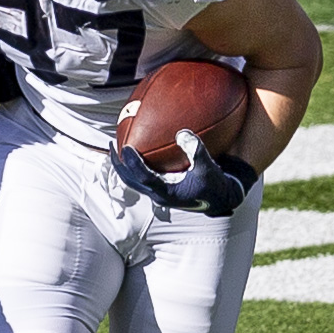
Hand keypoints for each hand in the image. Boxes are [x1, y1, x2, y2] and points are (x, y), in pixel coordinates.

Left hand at [110, 131, 256, 216]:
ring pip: (134, 181)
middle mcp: (159, 195)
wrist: (221, 199)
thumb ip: (196, 150)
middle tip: (112, 145)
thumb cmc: (215, 184)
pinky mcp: (162, 190)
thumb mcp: (208, 167)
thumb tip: (182, 132)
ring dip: (125, 166)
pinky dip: (138, 166)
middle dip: (119, 164)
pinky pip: (143, 178)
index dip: (132, 163)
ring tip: (119, 149)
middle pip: (130, 181)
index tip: (125, 147)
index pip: (143, 177)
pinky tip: (140, 151)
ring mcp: (159, 194)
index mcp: (167, 193)